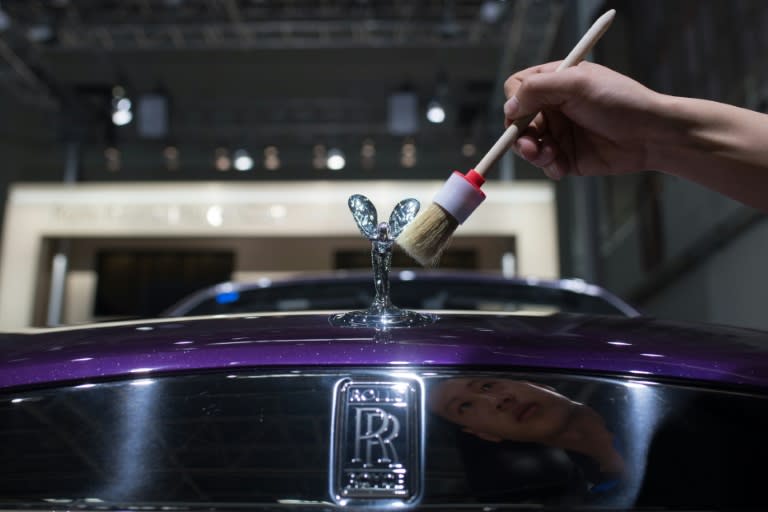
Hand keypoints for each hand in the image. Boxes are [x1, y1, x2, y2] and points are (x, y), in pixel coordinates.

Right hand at [503, 61, 663, 179]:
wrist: (652, 135)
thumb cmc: (620, 101)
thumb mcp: (577, 84)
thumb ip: (538, 89)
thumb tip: (509, 108)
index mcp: (555, 82)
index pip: (517, 89)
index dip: (515, 103)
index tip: (521, 115)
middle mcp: (553, 107)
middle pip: (517, 122)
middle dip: (521, 136)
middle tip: (531, 147)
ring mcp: (559, 132)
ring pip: (527, 146)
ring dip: (534, 154)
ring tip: (550, 156)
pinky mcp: (567, 156)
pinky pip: (545, 164)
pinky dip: (549, 167)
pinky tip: (563, 167)